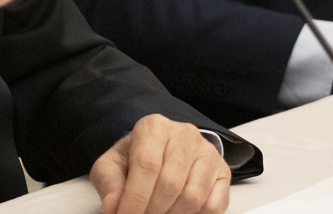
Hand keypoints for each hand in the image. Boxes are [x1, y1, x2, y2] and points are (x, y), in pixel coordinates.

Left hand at [90, 115, 230, 213]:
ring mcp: (207, 153)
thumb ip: (109, 184)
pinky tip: (178, 211)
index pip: (147, 164)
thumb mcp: (112, 165)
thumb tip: (113, 206)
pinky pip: (213, 206)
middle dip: (152, 210)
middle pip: (170, 183)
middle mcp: (185, 135)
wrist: (161, 151)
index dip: (135, 197)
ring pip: (192, 197)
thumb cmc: (136, 158)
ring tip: (158, 213)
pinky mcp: (223, 172)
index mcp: (155, 127)